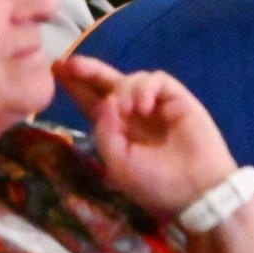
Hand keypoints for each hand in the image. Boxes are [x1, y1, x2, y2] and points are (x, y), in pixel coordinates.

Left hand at [52, 55, 237, 218]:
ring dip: (123, 90)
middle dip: (86, 71)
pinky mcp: (177, 98)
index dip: (75, 87)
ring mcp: (156, 105)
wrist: (198, 189)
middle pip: (106, 83)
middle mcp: (134, 115)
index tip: (56, 71)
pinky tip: (143, 107)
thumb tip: (106, 100)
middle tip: (67, 63)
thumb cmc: (158, 184)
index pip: (92, 102)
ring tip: (127, 111)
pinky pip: (156, 79)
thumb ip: (104, 132)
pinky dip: (145, 88)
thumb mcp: (118, 164)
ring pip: (130, 79)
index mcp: (118, 132)